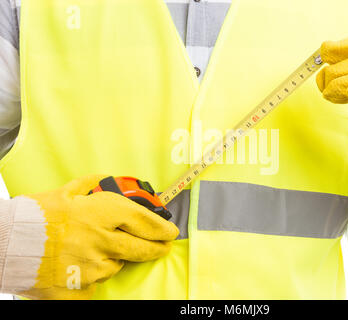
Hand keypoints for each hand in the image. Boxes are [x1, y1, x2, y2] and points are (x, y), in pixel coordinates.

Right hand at [6, 175, 178, 299]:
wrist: (5, 243)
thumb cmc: (36, 214)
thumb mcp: (67, 190)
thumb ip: (94, 184)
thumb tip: (110, 180)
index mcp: (101, 214)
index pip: (144, 222)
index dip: (162, 228)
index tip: (171, 231)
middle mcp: (101, 242)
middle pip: (142, 249)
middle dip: (156, 248)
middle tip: (162, 247)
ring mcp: (90, 268)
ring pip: (116, 266)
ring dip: (114, 259)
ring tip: (94, 250)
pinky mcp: (78, 289)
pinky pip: (96, 284)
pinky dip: (93, 275)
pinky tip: (80, 265)